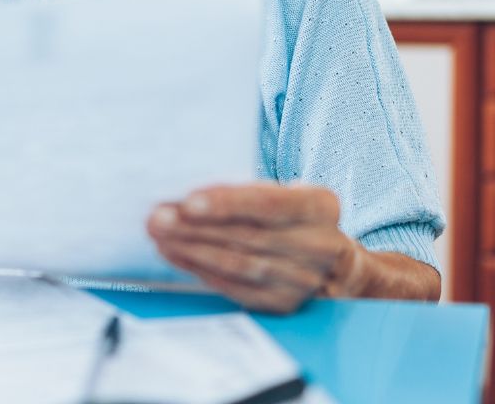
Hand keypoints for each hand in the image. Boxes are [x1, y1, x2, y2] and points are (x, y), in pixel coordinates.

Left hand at [146, 182, 367, 313]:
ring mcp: (303, 280)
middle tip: (159, 217)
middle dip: (196, 227)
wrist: (335, 264)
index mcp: (321, 207)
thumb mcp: (286, 192)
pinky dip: (200, 270)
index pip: (269, 204)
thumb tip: (191, 193)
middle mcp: (318, 245)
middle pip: (247, 236)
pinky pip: (234, 287)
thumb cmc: (295, 216)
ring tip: (161, 235)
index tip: (189, 201)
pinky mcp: (283, 303)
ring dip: (192, 250)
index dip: (228, 203)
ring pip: (237, 264)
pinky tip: (177, 255)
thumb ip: (250, 190)